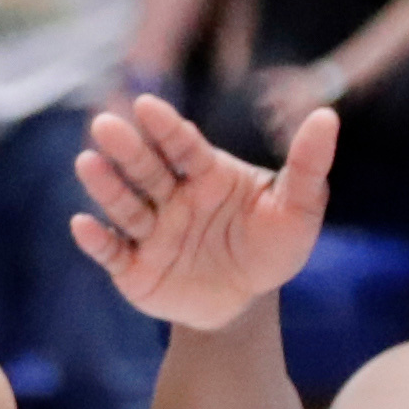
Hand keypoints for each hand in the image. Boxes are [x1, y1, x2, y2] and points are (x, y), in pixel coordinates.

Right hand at [68, 90, 331, 329]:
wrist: (246, 302)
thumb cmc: (272, 246)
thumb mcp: (299, 209)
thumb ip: (308, 164)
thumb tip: (326, 115)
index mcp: (205, 175)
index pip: (183, 146)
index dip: (165, 127)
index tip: (147, 106)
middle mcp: (171, 198)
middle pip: (147, 170)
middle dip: (127, 149)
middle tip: (104, 125)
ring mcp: (151, 232)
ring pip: (125, 206)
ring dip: (105, 186)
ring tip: (87, 163)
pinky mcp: (134, 268)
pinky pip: (113, 252)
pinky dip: (96, 240)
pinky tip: (82, 225)